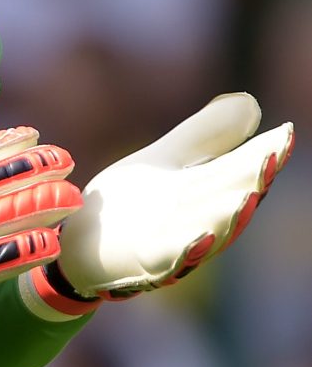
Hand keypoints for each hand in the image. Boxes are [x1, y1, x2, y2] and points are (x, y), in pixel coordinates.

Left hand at [23, 93, 293, 316]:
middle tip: (272, 157)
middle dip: (253, 181)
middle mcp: (198, 221)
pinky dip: (185, 250)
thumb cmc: (131, 204)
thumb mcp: (167, 160)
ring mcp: (172, 243)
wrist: (82, 243)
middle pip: (231, 200)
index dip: (263, 154)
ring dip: (229, 217)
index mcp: (205, 193)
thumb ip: (204, 136)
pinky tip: (199, 236)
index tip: (284, 133)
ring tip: (247, 196)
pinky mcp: (142, 262)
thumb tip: (251, 104)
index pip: (240, 170)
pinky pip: (168, 259)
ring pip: (209, 232)